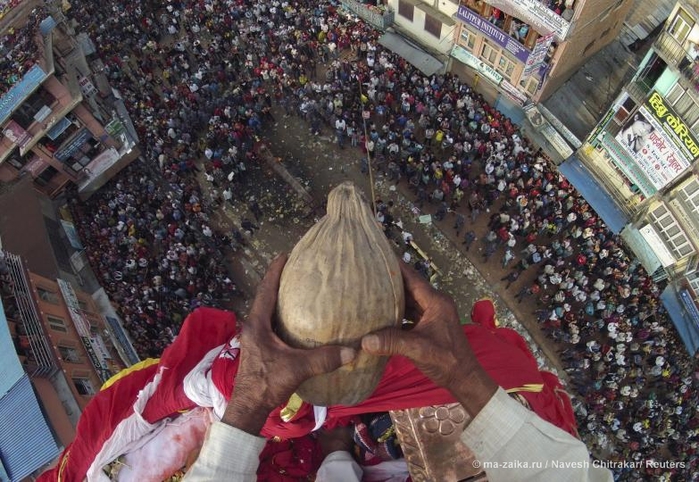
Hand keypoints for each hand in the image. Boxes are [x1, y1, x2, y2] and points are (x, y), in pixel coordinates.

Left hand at [222, 254, 355, 434]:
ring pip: (267, 311)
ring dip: (280, 299)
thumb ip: (323, 359)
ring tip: (298, 289)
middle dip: (279, 281)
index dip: (274, 271)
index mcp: (257, 325)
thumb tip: (352, 351)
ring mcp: (255, 338)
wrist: (249, 408)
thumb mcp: (296, 369)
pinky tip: (298, 319)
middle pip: (265, 297)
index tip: (284, 254)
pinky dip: (283, 315)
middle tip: (296, 268)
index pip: (265, 290)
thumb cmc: (266, 384)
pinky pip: (271, 324)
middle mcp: (253, 327)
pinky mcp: (260, 348)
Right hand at [361, 262, 496, 415]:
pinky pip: (409, 314)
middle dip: (389, 282)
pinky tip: (380, 316)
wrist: (465, 378)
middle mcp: (435, 304)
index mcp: (436, 302)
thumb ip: (392, 342)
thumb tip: (364, 341)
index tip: (378, 256)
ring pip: (408, 301)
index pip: (412, 278)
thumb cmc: (447, 361)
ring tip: (369, 292)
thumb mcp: (419, 349)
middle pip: (409, 287)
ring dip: (391, 299)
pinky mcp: (428, 326)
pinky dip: (396, 314)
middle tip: (367, 275)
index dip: (396, 267)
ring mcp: (432, 315)